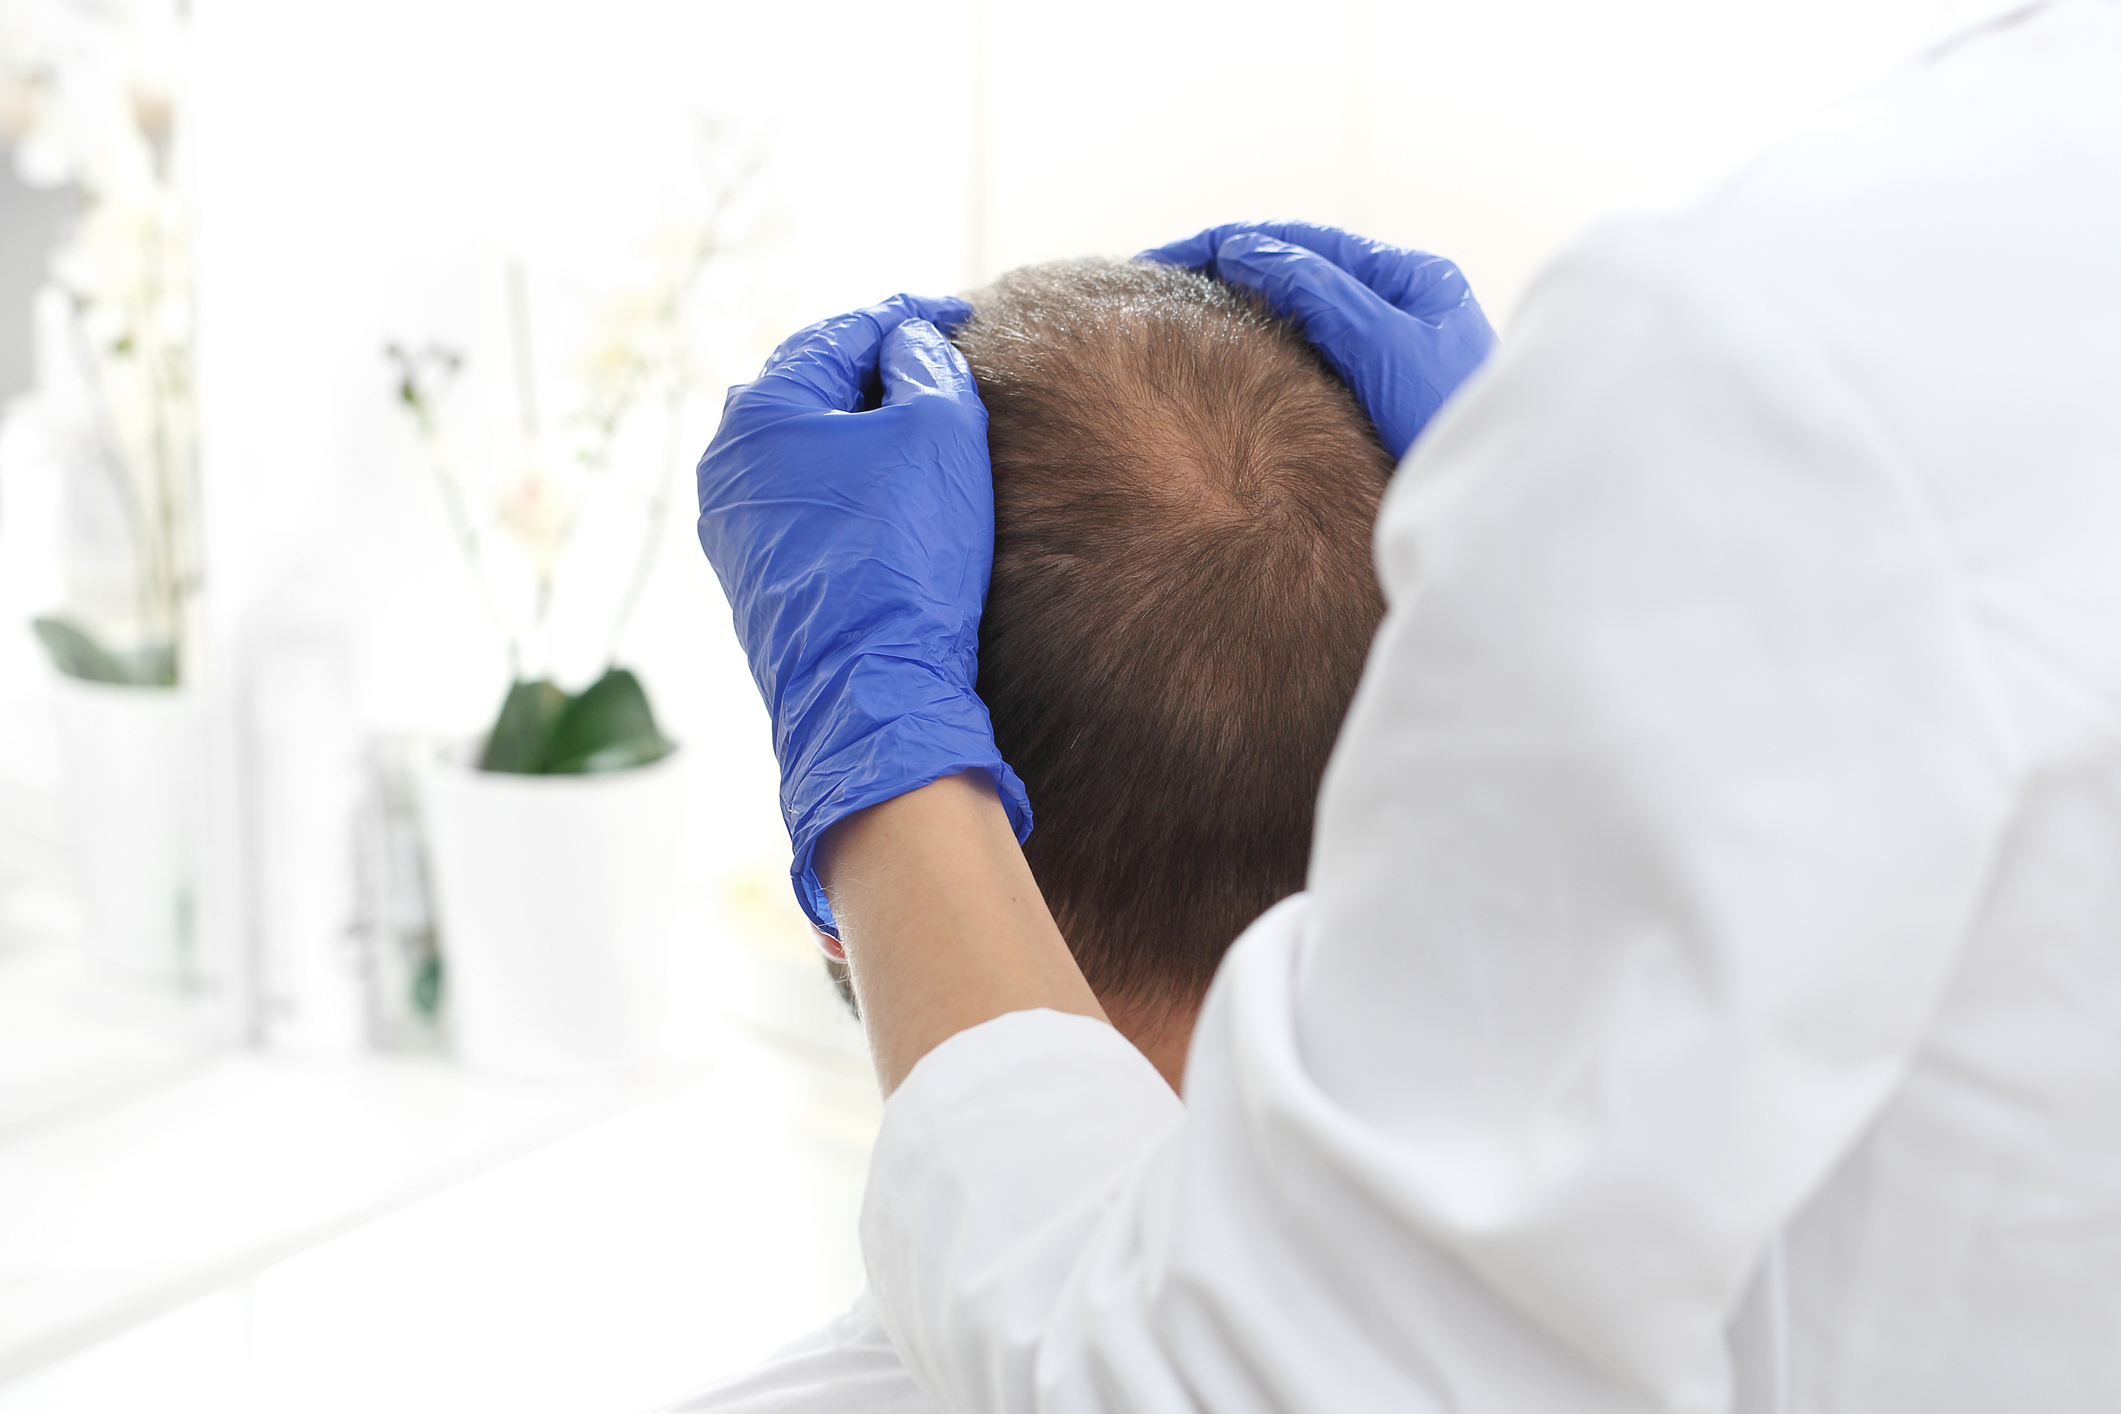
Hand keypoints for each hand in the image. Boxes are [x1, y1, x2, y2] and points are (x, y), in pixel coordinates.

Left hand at [696, 294, 1029, 934]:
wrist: (870, 691)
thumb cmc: (903, 556)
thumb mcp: (938, 432)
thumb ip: (925, 364)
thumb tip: (907, 346)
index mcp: (757, 411)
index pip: (841, 334)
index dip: (908, 316)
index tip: (959, 315)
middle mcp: (727, 464)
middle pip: (814, 388)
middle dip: (878, 371)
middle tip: (939, 363)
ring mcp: (734, 527)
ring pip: (809, 450)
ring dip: (865, 432)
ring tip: (926, 429)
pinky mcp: (755, 577)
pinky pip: (807, 504)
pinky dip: (852, 485)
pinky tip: (898, 496)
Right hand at [1140, 220, 1495, 460]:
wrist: (1503, 522)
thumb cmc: (1462, 429)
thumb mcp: (1390, 348)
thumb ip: (1323, 294)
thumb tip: (1245, 249)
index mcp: (1412, 281)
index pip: (1299, 245)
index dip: (1222, 246)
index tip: (1155, 263)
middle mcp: (1401, 312)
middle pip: (1295, 278)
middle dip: (1223, 278)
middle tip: (1148, 295)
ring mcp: (1389, 360)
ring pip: (1297, 325)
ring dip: (1237, 320)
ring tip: (1172, 330)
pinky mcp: (1376, 407)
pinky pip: (1306, 369)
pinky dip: (1260, 361)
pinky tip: (1223, 379)